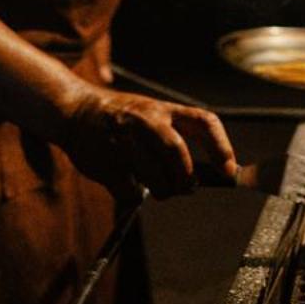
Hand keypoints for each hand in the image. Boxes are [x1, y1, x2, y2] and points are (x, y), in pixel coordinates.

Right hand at [57, 84, 236, 199]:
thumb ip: (173, 138)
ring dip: (163, 191)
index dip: (221, 147)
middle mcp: (146, 122)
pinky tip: (127, 181)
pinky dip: (134, 194)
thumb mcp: (150, 113)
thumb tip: (196, 181)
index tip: (229, 169)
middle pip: (179, 155)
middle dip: (185, 178)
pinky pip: (132, 192)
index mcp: (163, 109)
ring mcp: (125, 143)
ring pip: (158, 180)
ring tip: (156, 185)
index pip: (204, 121)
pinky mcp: (108, 164)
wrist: (75, 111)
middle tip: (184, 186)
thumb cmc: (121, 117)